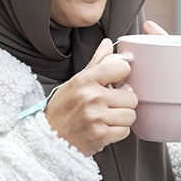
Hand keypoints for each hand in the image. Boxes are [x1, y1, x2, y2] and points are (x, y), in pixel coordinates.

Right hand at [44, 38, 137, 155]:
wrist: (49, 137)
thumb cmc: (64, 107)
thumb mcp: (76, 81)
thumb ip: (97, 62)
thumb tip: (108, 43)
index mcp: (86, 80)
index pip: (122, 68)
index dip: (122, 75)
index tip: (116, 82)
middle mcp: (92, 97)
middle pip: (132, 97)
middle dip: (124, 102)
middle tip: (110, 105)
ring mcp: (96, 117)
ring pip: (131, 115)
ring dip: (122, 118)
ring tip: (107, 117)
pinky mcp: (100, 135)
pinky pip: (125, 131)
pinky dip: (117, 132)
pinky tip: (105, 128)